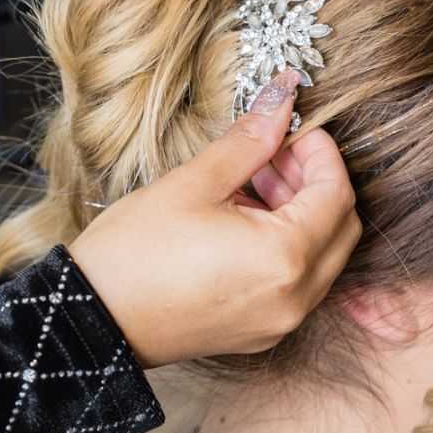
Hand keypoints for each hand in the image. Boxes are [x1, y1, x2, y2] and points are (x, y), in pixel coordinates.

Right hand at [68, 74, 360, 367]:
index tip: (294, 130)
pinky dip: (288, 248)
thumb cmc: (133, 255)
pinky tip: (245, 222)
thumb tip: (283, 100)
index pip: (336, 194)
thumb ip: (249, 142)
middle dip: (317, 184)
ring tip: (253, 184)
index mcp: (284, 258)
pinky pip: (297, 283)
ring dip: (303, 215)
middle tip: (275, 155)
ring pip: (323, 257)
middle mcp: (295, 298)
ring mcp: (281, 322)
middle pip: (341, 229)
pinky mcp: (261, 332)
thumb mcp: (193, 184)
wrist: (91, 323)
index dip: (322, 154)